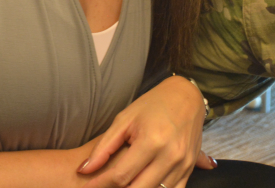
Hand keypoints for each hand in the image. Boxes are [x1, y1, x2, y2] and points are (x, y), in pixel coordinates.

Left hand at [79, 76, 213, 187]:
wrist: (187, 96)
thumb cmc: (153, 104)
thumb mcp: (124, 119)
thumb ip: (104, 147)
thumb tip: (84, 170)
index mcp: (152, 141)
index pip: (120, 176)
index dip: (99, 185)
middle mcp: (170, 156)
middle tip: (104, 187)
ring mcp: (183, 164)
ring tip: (120, 184)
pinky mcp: (190, 169)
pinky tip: (142, 184)